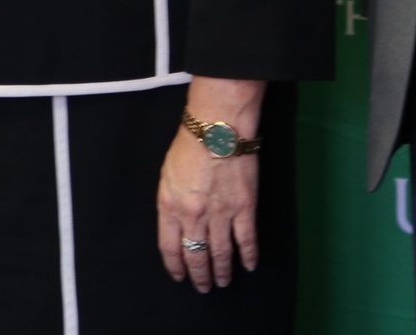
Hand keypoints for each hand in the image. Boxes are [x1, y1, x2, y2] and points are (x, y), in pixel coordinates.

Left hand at [160, 79, 264, 290]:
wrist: (217, 129)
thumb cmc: (188, 146)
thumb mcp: (166, 176)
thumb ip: (170, 203)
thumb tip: (176, 225)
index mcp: (171, 206)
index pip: (170, 247)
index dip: (176, 266)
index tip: (180, 276)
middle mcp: (194, 216)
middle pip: (196, 254)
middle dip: (199, 275)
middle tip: (204, 287)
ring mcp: (221, 214)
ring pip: (221, 253)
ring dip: (222, 271)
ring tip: (223, 281)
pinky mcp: (244, 209)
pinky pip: (247, 240)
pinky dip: (249, 256)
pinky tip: (249, 266)